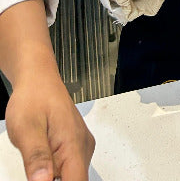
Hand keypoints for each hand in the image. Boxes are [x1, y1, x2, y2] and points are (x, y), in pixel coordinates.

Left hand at [0, 0, 93, 180]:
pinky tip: (43, 159)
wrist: (39, 79)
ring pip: (72, 176)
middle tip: (36, 168)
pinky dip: (56, 171)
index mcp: (73, 144)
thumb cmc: (33, 98)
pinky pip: (69, 168)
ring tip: (37, 161)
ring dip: (54, 177)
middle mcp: (83, 146)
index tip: (43, 178)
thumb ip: (36, 157)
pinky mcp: (76, 145)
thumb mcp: (26, 129)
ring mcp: (81, 145)